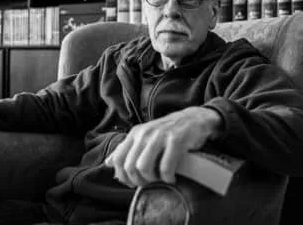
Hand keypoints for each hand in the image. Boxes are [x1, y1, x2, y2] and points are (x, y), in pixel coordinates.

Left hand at [104, 107, 220, 187]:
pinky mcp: (176, 141)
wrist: (194, 119)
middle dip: (138, 180)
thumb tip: (108, 163)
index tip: (134, 182)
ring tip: (160, 180)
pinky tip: (172, 177)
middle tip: (149, 183)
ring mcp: (160, 136)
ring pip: (144, 167)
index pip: (118, 159)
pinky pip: (165, 167)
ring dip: (152, 179)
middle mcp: (145, 133)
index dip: (123, 176)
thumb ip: (126, 149)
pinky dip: (167, 178)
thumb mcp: (144, 136)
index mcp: (135, 133)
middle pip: (130, 166)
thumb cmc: (168, 131)